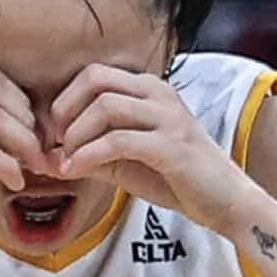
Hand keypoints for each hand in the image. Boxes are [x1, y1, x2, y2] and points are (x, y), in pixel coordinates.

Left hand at [50, 64, 258, 235]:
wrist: (225, 202)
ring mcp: (167, 117)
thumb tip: (51, 157)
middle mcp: (159, 94)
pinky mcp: (171, 145)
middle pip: (95, 79)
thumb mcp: (126, 162)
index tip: (54, 133)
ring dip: (76, 135)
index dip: (64, 99)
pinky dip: (89, 155)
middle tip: (56, 142)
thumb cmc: (177, 179)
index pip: (94, 74)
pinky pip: (117, 140)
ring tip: (67, 160)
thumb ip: (92, 152)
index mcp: (149, 90)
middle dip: (64, 110)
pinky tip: (76, 170)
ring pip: (104, 106)